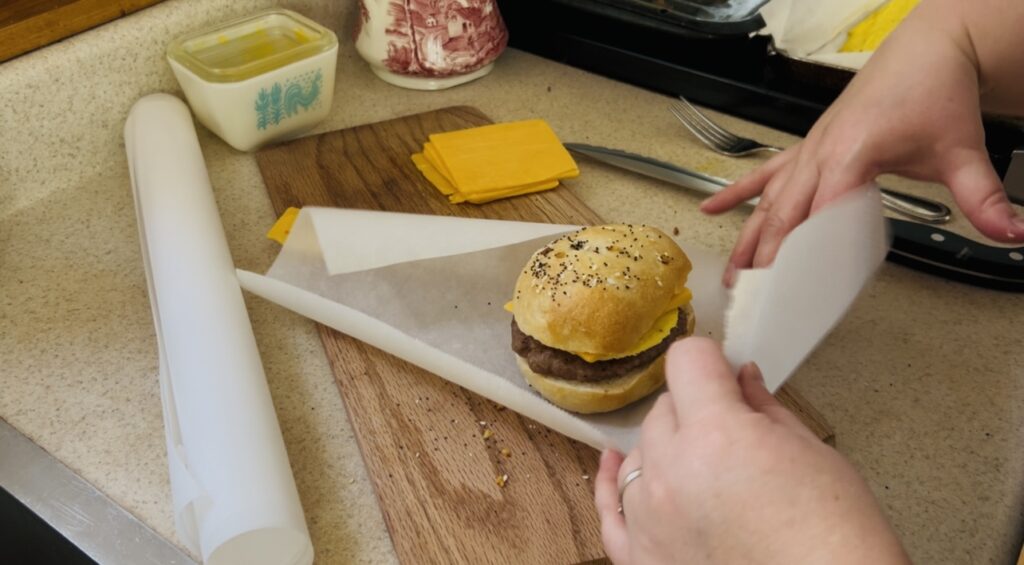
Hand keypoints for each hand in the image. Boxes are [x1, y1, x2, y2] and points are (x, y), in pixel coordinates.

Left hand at [594, 338, 909, 564]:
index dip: (710, 361)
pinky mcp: (642, 558)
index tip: (723, 372)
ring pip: (640, 455)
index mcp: (717, 436)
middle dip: (696, 409)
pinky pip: (610, 512)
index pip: (687, 362)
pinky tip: (615, 464)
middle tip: (732, 429)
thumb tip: (742, 378)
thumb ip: (764, 410)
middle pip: (664, 410)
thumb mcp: (812, 455)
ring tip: (704, 465)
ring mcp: (650, 520)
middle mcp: (672, 473)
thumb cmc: (836, 537)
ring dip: (668, 451)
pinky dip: (613, 485)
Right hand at [700, 8, 1023, 285]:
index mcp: (853, 153)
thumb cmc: (936, 91)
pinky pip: (765, 173)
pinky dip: (737, 192)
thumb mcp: (962, 149)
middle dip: (765, 258)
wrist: (928, 48)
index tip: (794, 291)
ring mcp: (810, 149)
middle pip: (784, 214)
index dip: (805, 255)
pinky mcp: (808, 146)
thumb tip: (1009, 232)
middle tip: (753, 297)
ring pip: (768, 200)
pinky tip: (710, 208)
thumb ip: (981, 195)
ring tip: (732, 273)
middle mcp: (822, 152)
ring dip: (748, 237)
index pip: (821, 214)